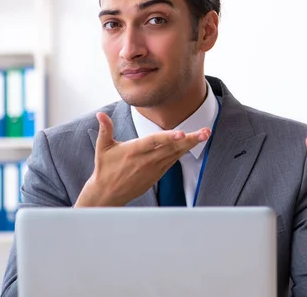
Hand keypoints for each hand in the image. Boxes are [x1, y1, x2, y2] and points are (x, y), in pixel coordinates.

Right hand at [75, 112, 210, 207]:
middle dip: (190, 140)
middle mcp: (146, 159)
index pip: (154, 142)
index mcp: (134, 151)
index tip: (182, 133)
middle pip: (171, 147)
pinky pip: (173, 160)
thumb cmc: (105, 168)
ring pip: (175, 154)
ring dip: (191, 144)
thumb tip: (100, 114)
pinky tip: (194, 143)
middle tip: (205, 131)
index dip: (168, 137)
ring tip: (205, 134)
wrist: (108, 193)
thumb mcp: (103, 148)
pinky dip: (183, 152)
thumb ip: (105, 129)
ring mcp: (154, 168)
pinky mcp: (158, 174)